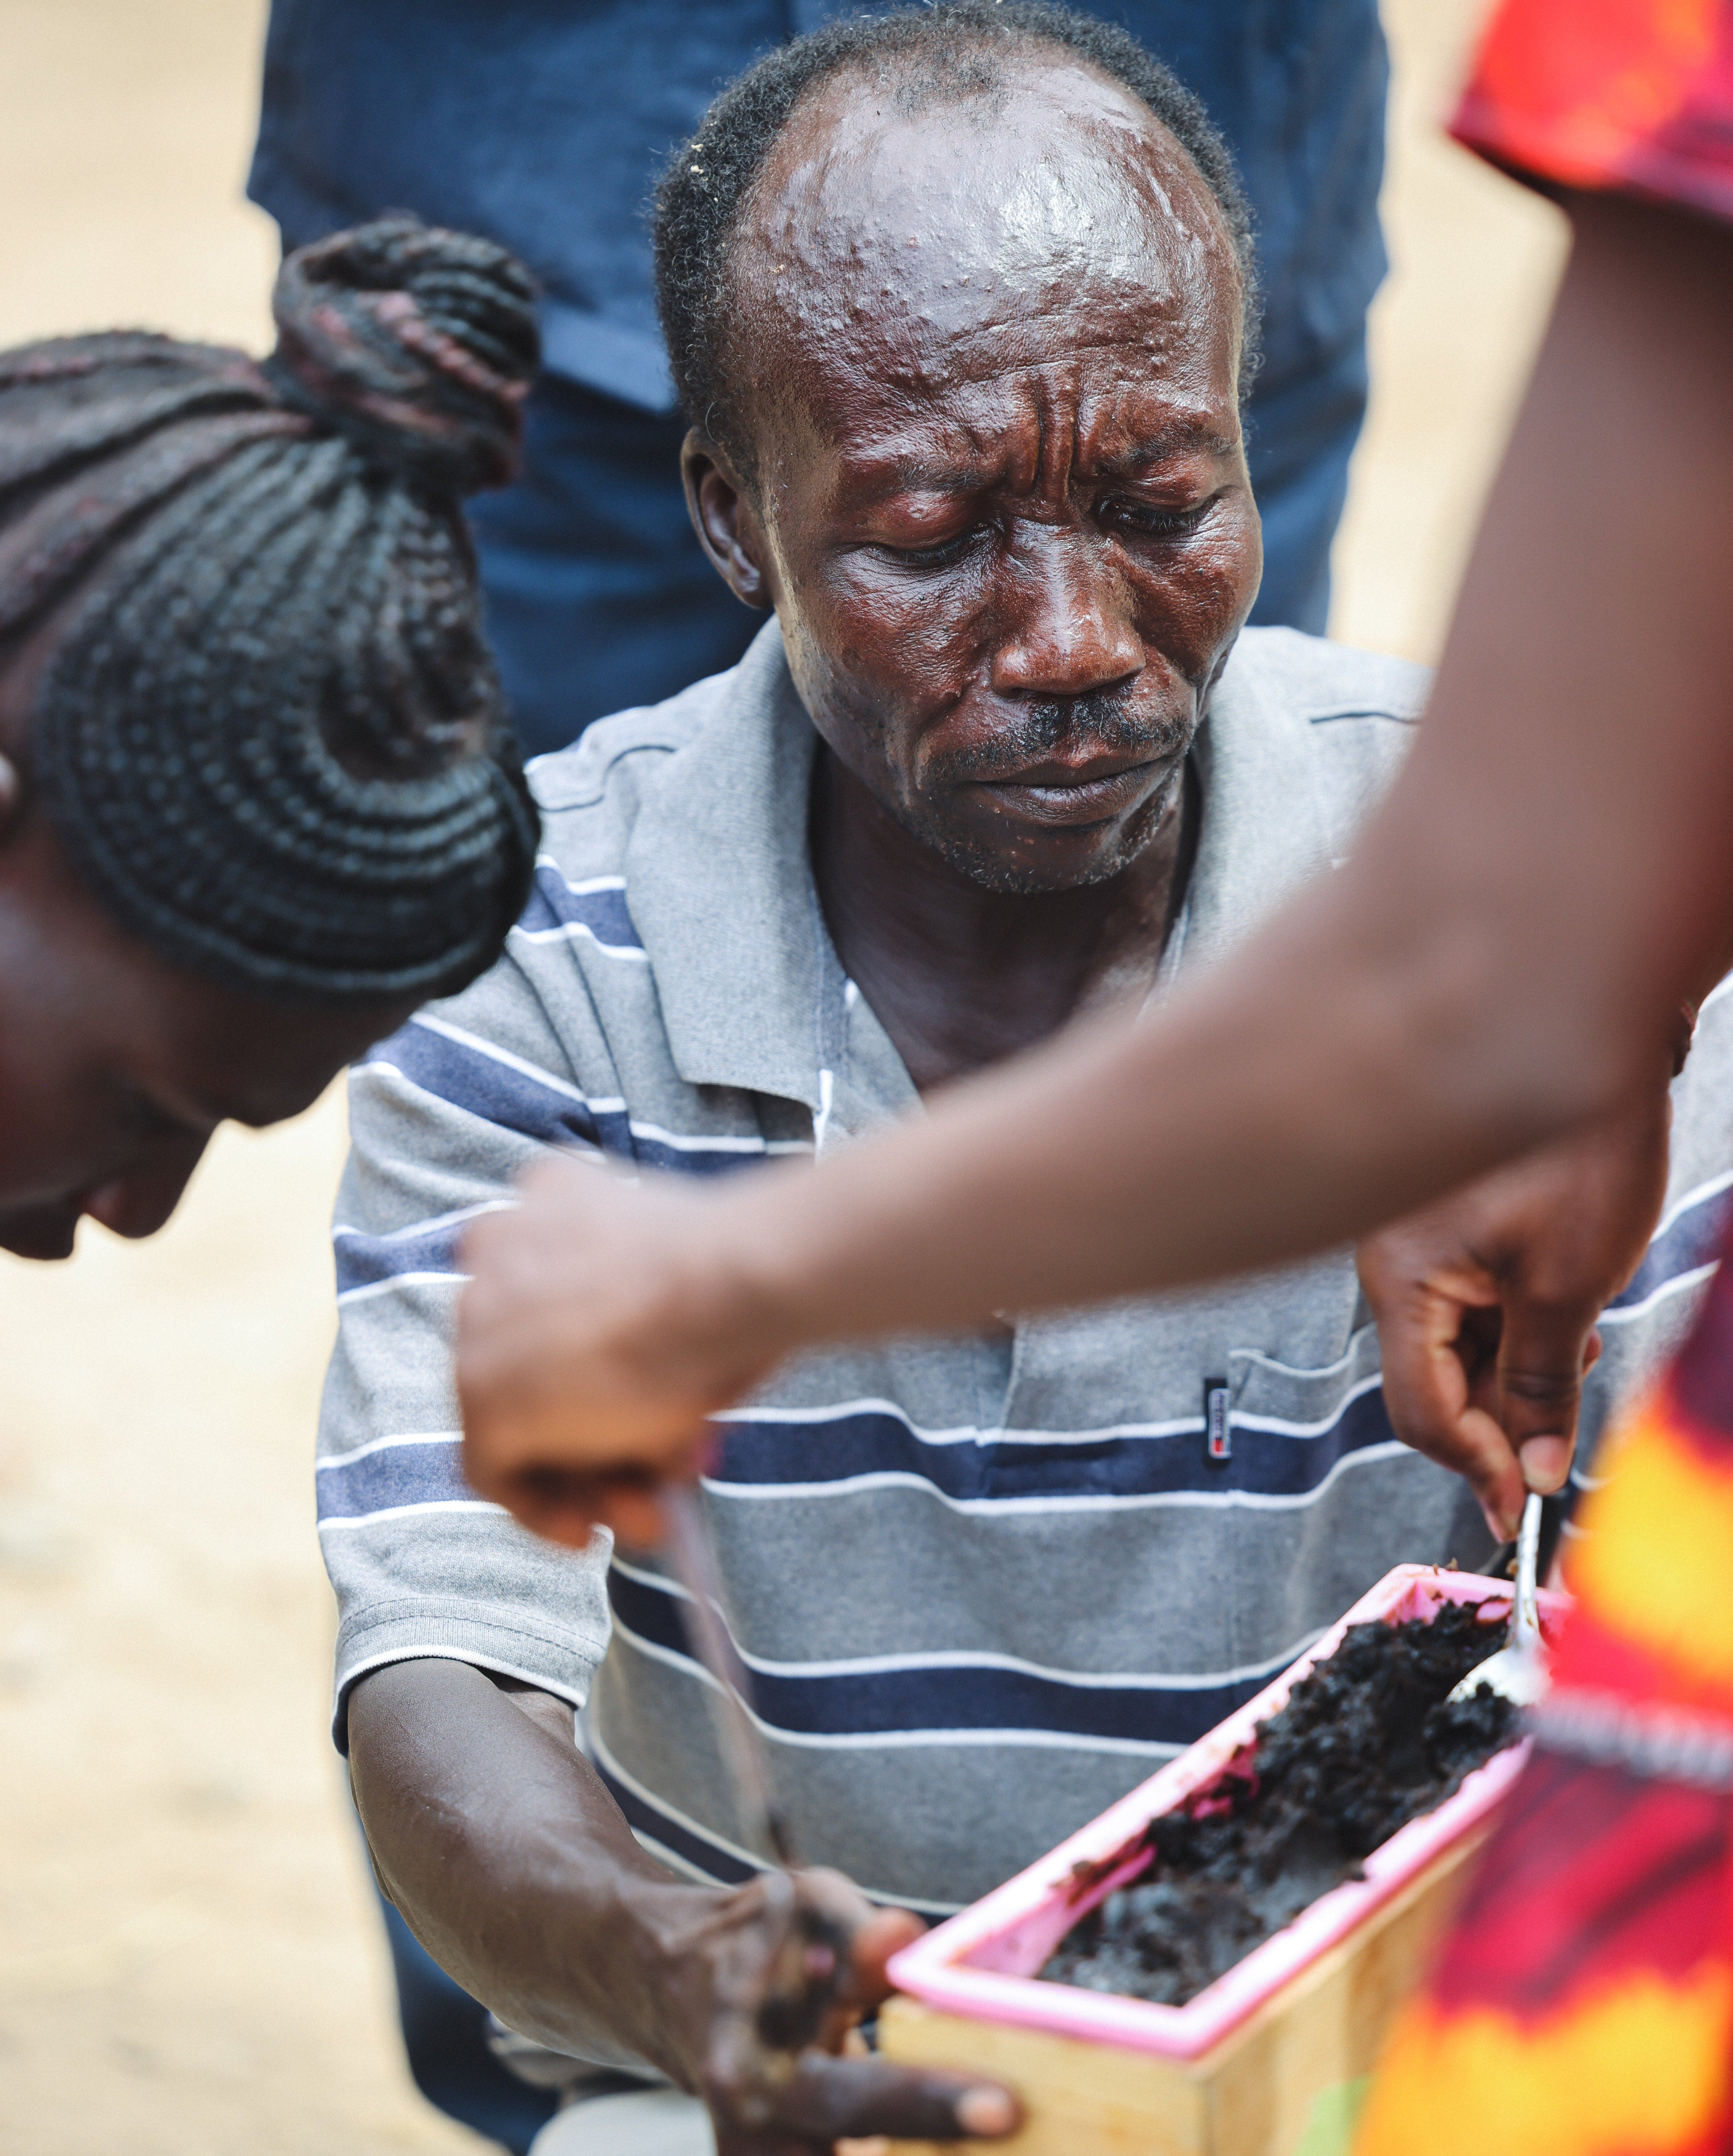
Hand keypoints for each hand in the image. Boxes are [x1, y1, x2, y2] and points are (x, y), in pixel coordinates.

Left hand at [457, 1155, 786, 1546]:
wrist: (728, 1281)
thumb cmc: (737, 1274)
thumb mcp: (689, 1283)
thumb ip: (655, 1331)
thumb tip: (664, 1424)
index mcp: (550, 1193)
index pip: (547, 1296)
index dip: (594, 1366)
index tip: (640, 1405)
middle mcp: (494, 1246)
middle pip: (531, 1366)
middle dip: (592, 1435)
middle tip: (649, 1480)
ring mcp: (479, 1322)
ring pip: (514, 1421)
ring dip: (577, 1479)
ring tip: (640, 1517)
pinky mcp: (483, 1394)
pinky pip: (493, 1471)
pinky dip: (538, 1510)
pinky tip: (585, 1532)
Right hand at [655, 1866, 1019, 2153]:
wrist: (668, 1984)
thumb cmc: (747, 1939)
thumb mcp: (801, 1909)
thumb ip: (858, 1936)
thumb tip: (905, 1938)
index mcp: (750, 2069)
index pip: (852, 2101)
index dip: (928, 2105)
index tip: (1003, 2106)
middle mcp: (753, 2138)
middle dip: (935, 2151)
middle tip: (1018, 2126)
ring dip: (921, 2149)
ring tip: (996, 2129)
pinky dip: (893, 2145)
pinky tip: (945, 2128)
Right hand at [1356, 1086, 1669, 1539]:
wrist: (1599, 1048)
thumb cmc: (1580, 1152)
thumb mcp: (1568, 1286)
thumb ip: (1541, 1386)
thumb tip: (1536, 1471)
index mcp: (1399, 1276)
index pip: (1421, 1410)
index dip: (1479, 1465)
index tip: (1530, 1506)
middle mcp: (1389, 1264)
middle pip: (1432, 1384)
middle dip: (1502, 1416)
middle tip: (1569, 1429)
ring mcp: (1413, 1247)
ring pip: (1453, 1349)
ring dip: (1514, 1370)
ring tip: (1578, 1337)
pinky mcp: (1443, 1234)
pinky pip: (1465, 1309)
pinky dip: (1513, 1329)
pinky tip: (1560, 1306)